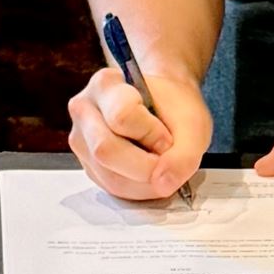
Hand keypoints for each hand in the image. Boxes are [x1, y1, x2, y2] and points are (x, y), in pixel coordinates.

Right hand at [67, 62, 212, 202]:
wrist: (163, 106)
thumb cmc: (173, 108)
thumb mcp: (192, 125)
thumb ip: (184, 155)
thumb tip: (163, 183)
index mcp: (105, 84)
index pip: (121, 116)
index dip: (151, 134)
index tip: (168, 137)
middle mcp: (84, 109)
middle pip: (105, 149)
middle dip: (145, 166)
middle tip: (165, 159)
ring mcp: (81, 138)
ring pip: (107, 175)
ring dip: (143, 183)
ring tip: (159, 167)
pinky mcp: (86, 163)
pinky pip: (109, 187)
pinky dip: (136, 189)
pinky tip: (148, 174)